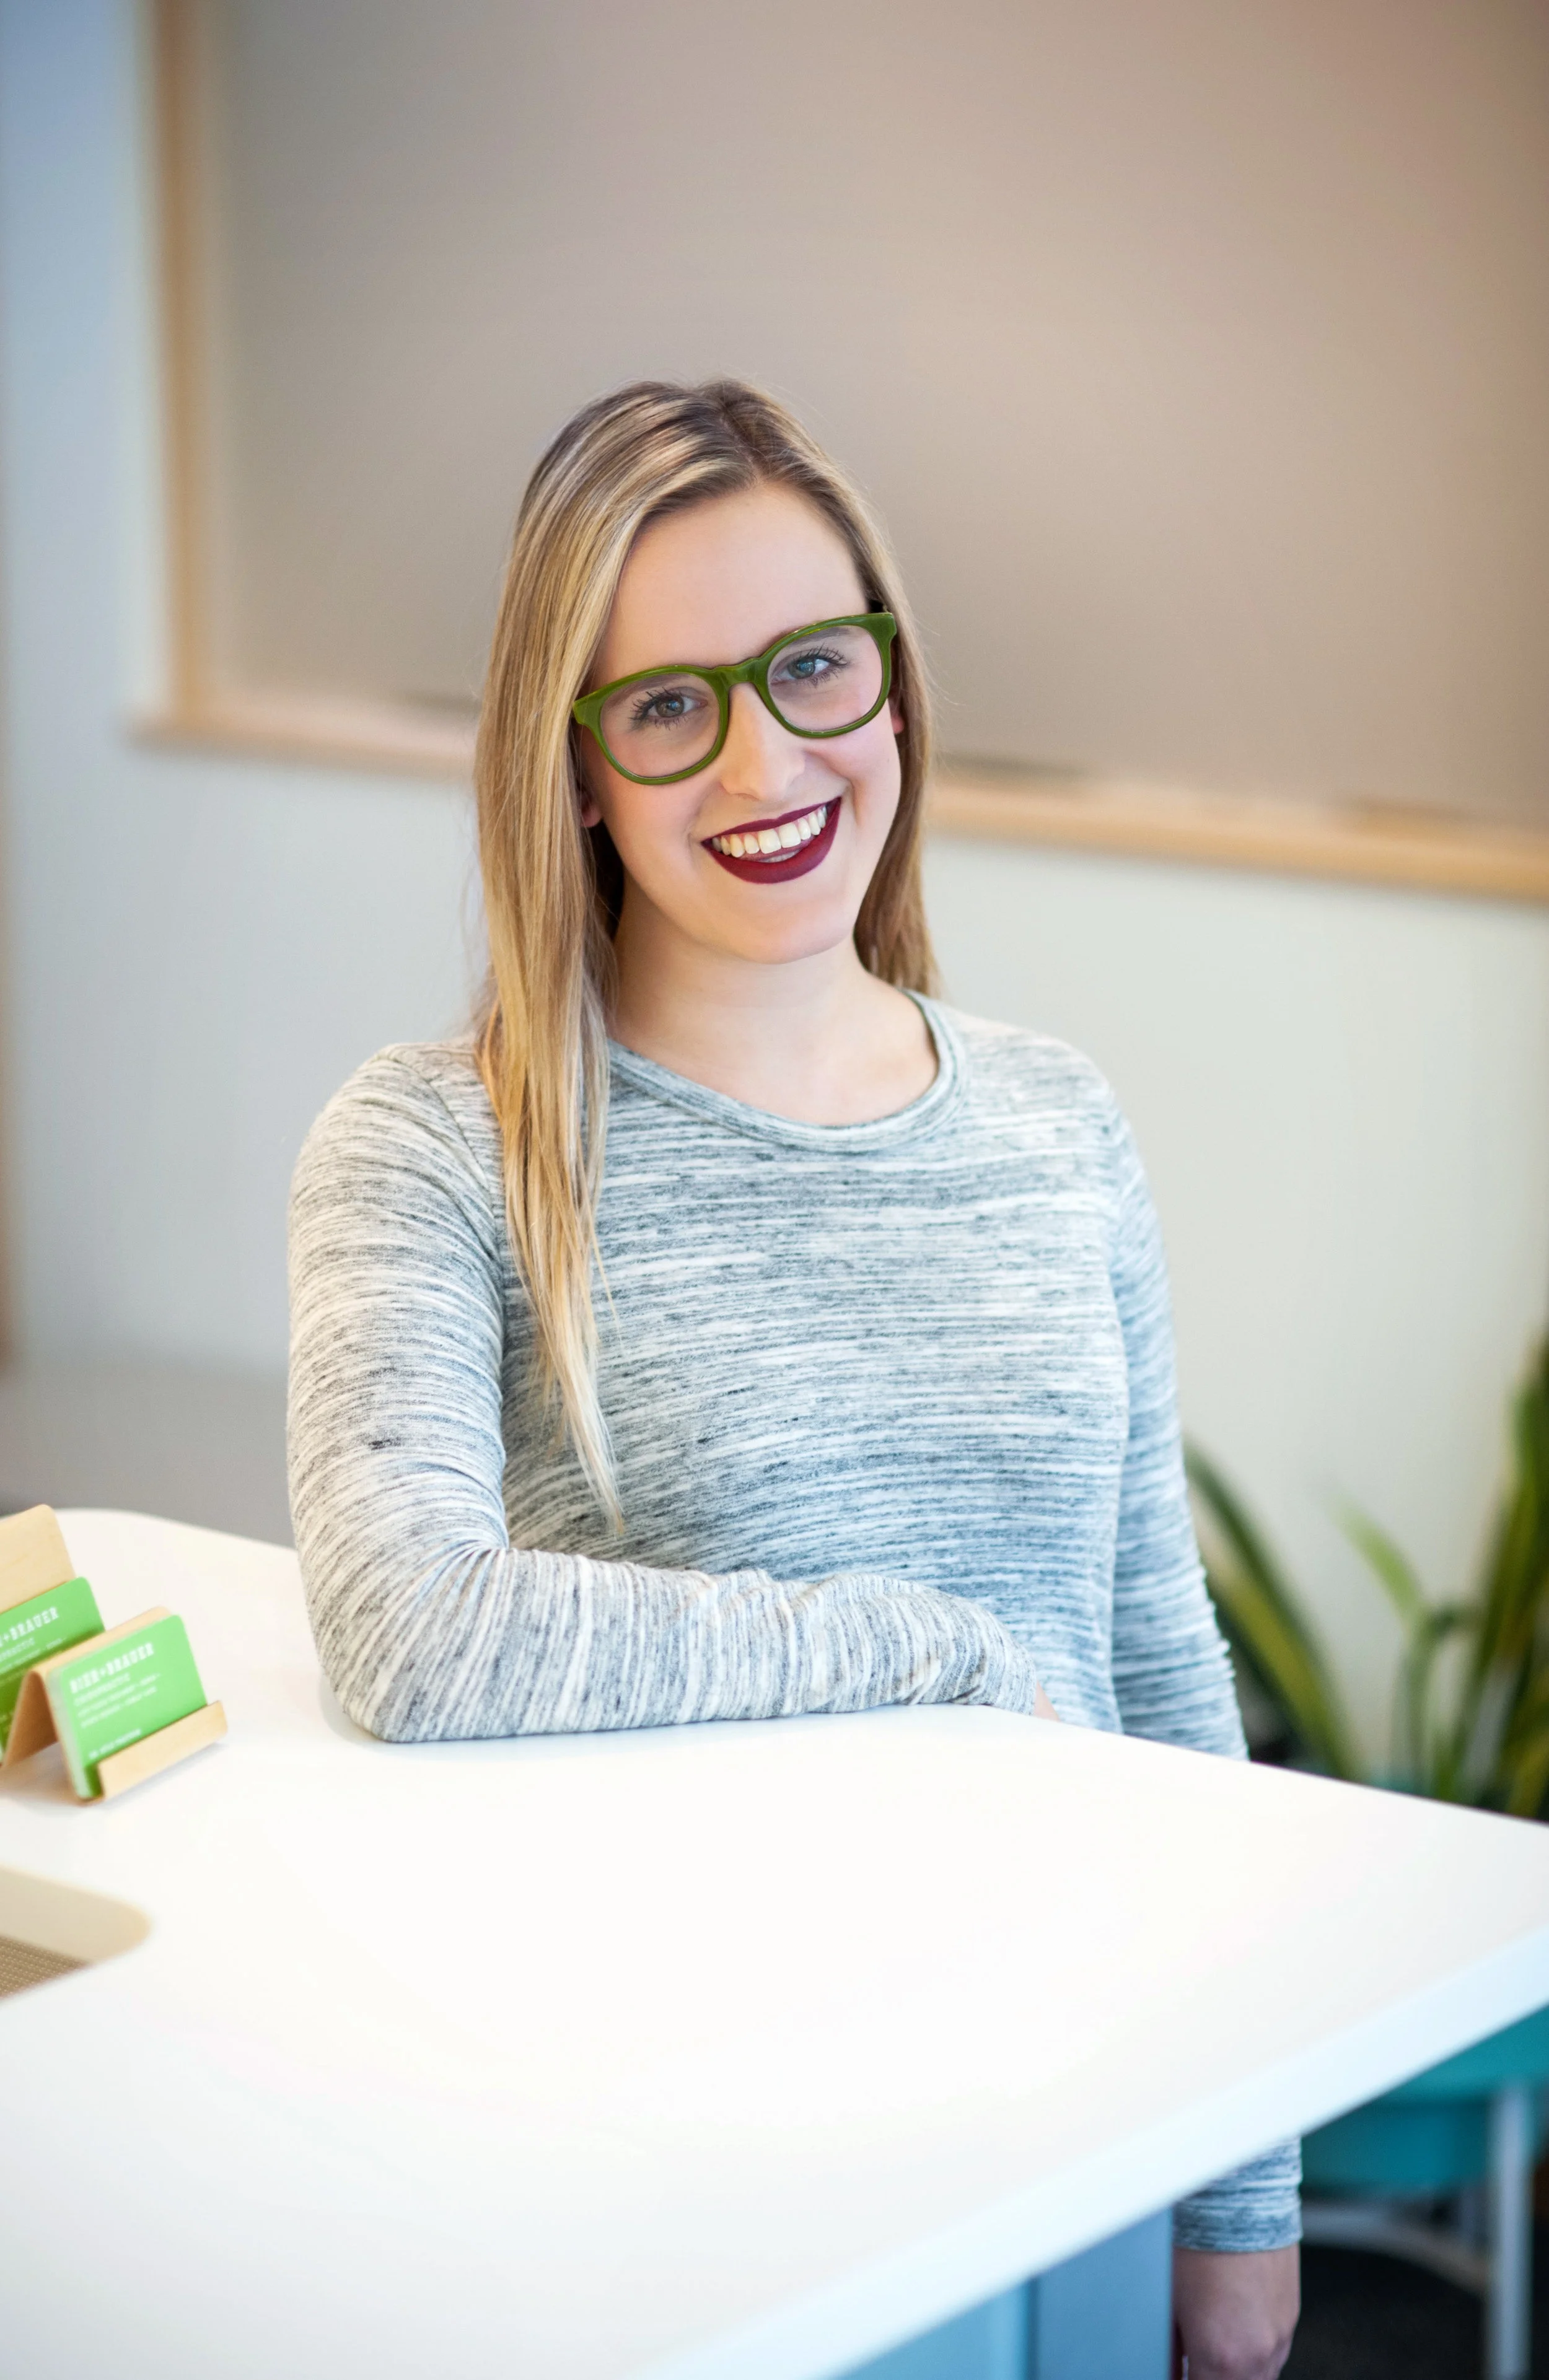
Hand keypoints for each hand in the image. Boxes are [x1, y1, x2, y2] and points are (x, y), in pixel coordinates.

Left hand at [1171, 2244, 1298, 2379]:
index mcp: (1222, 2358)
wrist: (1237, 2198)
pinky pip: (1276, 2355)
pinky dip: (1257, 2356)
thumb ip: (1170, 2352)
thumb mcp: (1168, 2304)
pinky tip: (1235, 2333)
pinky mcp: (1291, 2317)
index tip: (1179, 2373)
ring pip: (1261, 2379)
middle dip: (1212, 2378)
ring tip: (1213, 2352)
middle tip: (1196, 2364)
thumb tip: (1169, 2369)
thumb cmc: (1196, 2241)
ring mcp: (1281, 2337)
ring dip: (1237, 2374)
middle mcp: (1258, 2355)